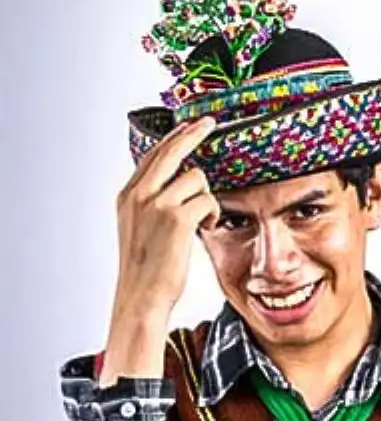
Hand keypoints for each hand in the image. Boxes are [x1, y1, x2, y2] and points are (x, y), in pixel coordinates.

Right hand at [100, 118, 219, 383]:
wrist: (141, 297)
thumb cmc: (146, 266)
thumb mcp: (140, 226)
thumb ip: (152, 201)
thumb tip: (178, 179)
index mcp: (127, 196)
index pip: (153, 155)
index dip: (175, 137)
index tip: (191, 124)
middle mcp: (138, 195)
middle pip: (171, 150)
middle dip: (193, 132)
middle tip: (210, 122)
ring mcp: (156, 204)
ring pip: (197, 177)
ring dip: (206, 196)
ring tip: (201, 219)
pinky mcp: (177, 218)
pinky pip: (209, 200)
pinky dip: (213, 213)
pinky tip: (206, 227)